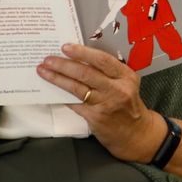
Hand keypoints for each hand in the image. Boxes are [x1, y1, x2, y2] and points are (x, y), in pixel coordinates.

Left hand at [38, 43, 162, 162]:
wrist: (136, 134)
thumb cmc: (128, 106)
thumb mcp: (126, 85)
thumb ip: (108, 73)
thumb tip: (78, 59)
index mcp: (126, 76)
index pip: (102, 60)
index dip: (82, 52)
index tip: (66, 47)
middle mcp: (118, 89)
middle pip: (86, 73)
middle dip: (64, 65)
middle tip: (48, 59)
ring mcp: (106, 104)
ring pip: (77, 88)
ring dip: (57, 79)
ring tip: (44, 72)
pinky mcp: (96, 118)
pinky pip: (75, 103)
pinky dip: (62, 96)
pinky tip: (52, 91)